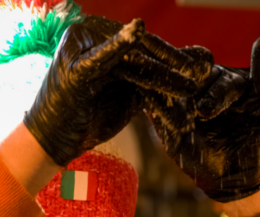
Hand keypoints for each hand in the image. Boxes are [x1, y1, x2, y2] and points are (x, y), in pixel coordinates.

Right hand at [24, 16, 202, 167]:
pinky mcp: (74, 67)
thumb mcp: (130, 95)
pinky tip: (136, 31)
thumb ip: (158, 78)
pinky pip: (100, 56)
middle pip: (141, 50)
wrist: (53, 140)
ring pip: (129, 59)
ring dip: (161, 69)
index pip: (146, 48)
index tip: (206, 69)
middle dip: (173, 63)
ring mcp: (81, 48)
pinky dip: (117, 45)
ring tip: (188, 82)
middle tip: (203, 73)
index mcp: (103, 37)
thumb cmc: (89, 116)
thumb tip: (200, 63)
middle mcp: (91, 34)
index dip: (175, 59)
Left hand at [145, 36, 259, 201]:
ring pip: (228, 82)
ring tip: (205, 110)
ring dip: (218, 93)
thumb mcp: (174, 139)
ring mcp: (239, 91)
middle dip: (194, 72)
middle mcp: (215, 84)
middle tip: (183, 79)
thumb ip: (161, 116)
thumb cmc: (199, 160)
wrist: (231, 181)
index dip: (171, 66)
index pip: (182, 70)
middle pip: (205, 71)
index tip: (158, 66)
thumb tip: (140, 93)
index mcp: (193, 90)